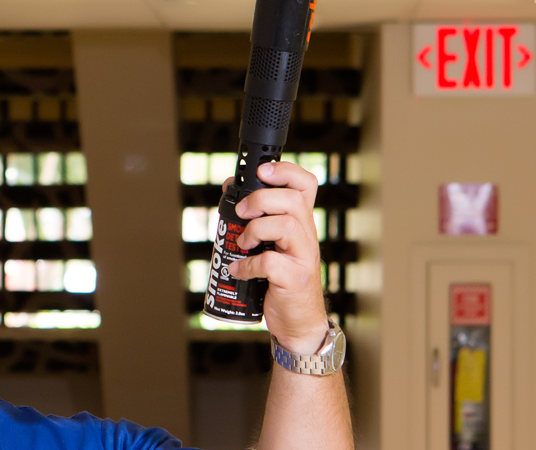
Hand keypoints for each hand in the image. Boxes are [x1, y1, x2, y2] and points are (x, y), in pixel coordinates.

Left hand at [224, 162, 328, 353]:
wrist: (297, 323)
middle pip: (293, 200)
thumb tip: (228, 190)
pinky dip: (248, 264)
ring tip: (242, 242)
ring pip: (287, 225)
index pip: (306, 185)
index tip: (261, 171)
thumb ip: (258, 221)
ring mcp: (304, 258)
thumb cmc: (279, 282)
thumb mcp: (271, 246)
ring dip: (256, 229)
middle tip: (242, 212)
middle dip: (262, 199)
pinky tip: (239, 270)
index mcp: (301, 224)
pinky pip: (271, 262)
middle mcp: (307, 237)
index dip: (286, 171)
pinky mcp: (295, 280)